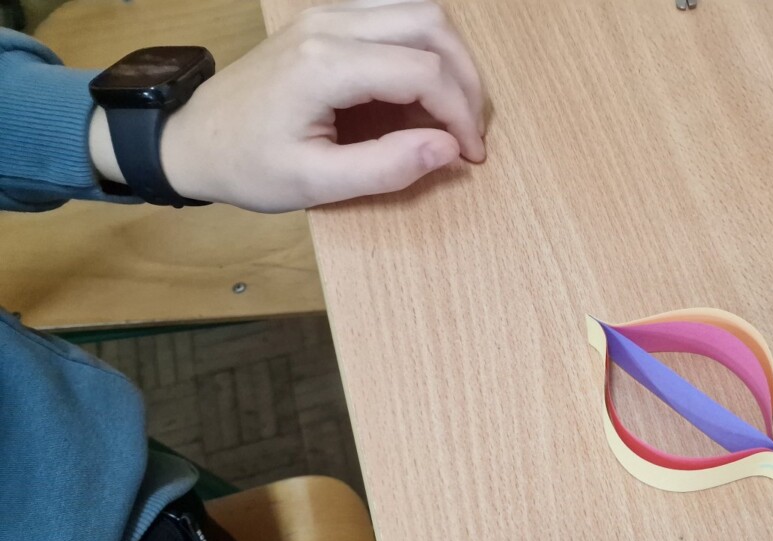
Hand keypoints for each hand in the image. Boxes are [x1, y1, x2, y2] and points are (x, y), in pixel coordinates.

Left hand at [91, 0, 486, 211]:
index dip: (461, 114)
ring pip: (419, 8)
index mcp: (326, 65)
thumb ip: (387, 167)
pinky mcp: (327, 18)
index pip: (424, 71)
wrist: (193, 137)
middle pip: (432, 24)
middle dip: (467, 79)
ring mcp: (327, 13)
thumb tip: (450, 149)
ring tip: (455, 108)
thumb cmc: (247, 165)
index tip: (471, 156)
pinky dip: (424, 45)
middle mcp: (330, 24)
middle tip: (472, 131)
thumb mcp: (316, 183)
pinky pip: (394, 12)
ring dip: (450, 56)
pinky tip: (423, 86)